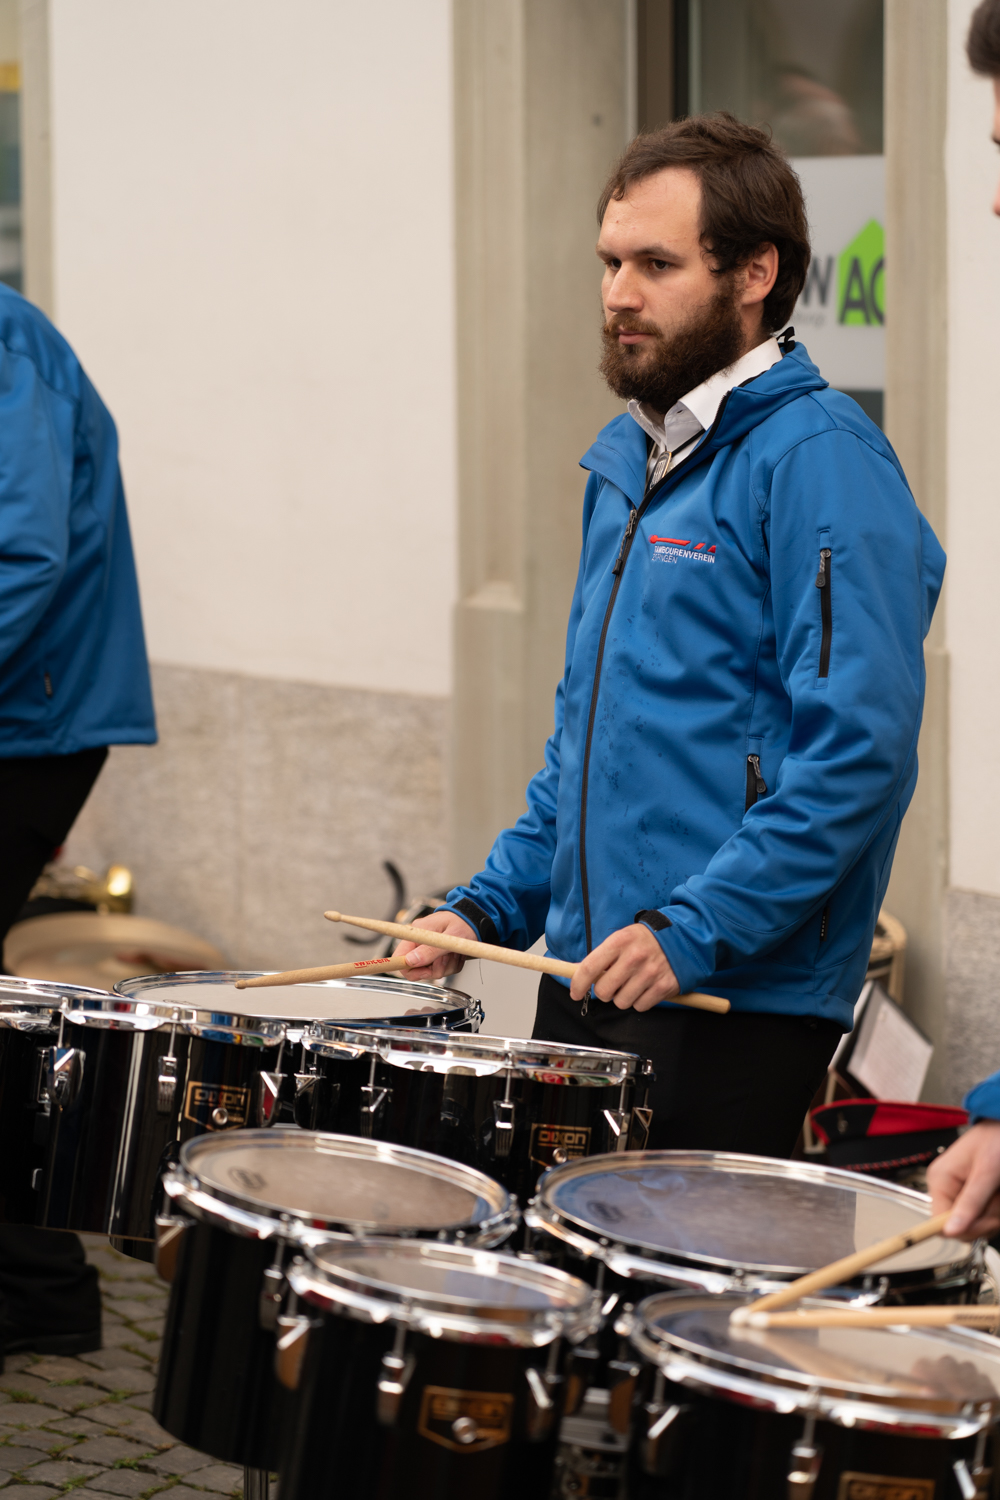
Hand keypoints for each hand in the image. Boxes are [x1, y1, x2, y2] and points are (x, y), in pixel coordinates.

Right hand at [393, 910, 475, 982]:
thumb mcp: (450, 937)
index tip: (426, 971)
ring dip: (447, 966)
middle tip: (447, 958)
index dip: (408, 969)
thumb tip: (411, 961)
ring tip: (455, 953)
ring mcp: (428, 949)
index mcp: (416, 934)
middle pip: (416, 968)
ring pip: (431, 971)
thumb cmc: (464, 922)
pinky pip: (442, 970)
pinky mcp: (437, 955)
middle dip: (434, 968)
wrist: (475, 918)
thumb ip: (430, 950)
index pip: (398, 957)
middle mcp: (419, 942)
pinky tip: (456, 954)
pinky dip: (452, 965)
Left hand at [570, 923, 679, 1011]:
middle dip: (605, 992)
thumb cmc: (646, 940)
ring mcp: (650, 973)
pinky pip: (640, 1006)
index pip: (590, 967)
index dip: (578, 984)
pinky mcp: (663, 986)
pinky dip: (640, 1001)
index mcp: (620, 941)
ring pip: (621, 1002)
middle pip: (604, 991)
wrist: (682, 939)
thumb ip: (604, 956)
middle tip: (613, 984)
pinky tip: (645, 988)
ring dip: (623, 997)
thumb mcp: (623, 937)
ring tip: (632, 984)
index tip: (575, 993)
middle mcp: (634, 957)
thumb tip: (582, 976)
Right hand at [927, 1120, 999, 1238]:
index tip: (985, 1222)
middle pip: (962, 1226)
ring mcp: (961, 1193)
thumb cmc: (996, 1140)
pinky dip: (997, 1209)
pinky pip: (985, 1216)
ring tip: (999, 1191)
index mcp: (940, 1180)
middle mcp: (947, 1188)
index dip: (963, 1228)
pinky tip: (999, 1194)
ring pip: (977, 1223)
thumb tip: (950, 1231)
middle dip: (986, 1217)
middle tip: (997, 1198)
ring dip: (995, 1212)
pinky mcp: (974, 1196)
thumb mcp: (986, 1173)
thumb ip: (970, 1203)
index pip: (939, 1222)